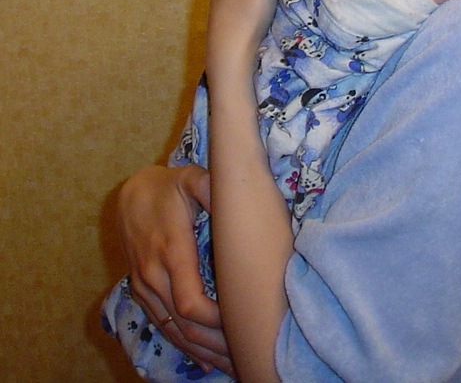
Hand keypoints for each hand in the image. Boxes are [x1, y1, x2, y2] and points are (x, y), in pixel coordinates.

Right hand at [116, 164, 234, 374]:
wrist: (131, 193)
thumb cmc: (170, 186)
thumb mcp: (191, 178)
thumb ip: (210, 187)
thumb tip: (232, 198)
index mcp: (170, 250)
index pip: (190, 302)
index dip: (215, 320)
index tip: (243, 322)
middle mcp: (153, 274)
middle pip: (184, 325)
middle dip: (216, 344)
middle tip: (248, 356)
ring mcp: (144, 286)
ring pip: (173, 331)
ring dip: (202, 351)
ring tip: (234, 365)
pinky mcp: (140, 291)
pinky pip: (162, 325)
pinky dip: (185, 345)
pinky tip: (206, 360)